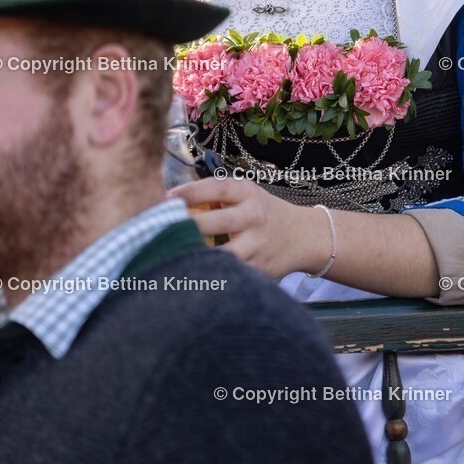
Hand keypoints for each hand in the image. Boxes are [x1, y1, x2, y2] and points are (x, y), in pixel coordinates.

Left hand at [168, 177, 327, 278]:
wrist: (303, 236)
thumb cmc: (263, 213)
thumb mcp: (247, 195)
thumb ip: (217, 197)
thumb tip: (171, 203)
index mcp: (248, 193)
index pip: (218, 187)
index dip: (190, 192)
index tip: (167, 198)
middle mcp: (254, 217)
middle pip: (216, 223)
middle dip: (187, 227)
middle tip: (160, 229)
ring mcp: (257, 245)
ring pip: (222, 255)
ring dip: (196, 256)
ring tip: (170, 256)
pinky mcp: (259, 269)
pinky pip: (230, 274)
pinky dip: (210, 275)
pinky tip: (190, 275)